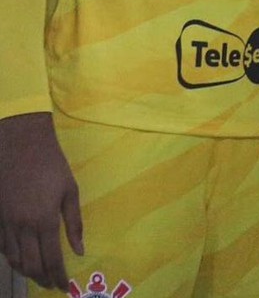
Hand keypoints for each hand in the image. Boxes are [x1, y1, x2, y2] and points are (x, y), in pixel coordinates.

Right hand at [0, 112, 82, 290]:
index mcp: (44, 221)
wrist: (20, 146)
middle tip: (53, 285)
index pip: (51, 259)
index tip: (64, 287)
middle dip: (43, 279)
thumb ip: (74, 223)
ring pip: (14, 260)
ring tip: (40, 277)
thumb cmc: (52, 165)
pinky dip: (13, 260)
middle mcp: (22, 228)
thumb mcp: (70, 191)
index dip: (58, 276)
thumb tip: (79, 250)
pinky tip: (22, 260)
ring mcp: (6, 225)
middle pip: (30, 265)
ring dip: (27, 273)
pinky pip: (3, 248)